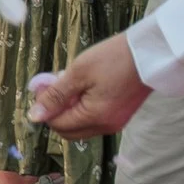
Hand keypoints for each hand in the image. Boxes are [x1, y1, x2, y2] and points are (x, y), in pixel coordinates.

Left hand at [28, 33, 147, 138]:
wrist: (149, 52)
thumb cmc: (112, 58)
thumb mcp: (78, 73)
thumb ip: (55, 96)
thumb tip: (34, 116)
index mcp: (95, 118)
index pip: (58, 125)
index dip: (45, 107)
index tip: (43, 85)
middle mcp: (107, 127)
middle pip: (69, 131)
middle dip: (56, 111)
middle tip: (54, 85)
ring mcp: (116, 123)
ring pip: (81, 125)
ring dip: (70, 109)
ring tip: (71, 83)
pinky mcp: (122, 115)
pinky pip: (94, 119)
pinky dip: (84, 107)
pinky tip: (85, 86)